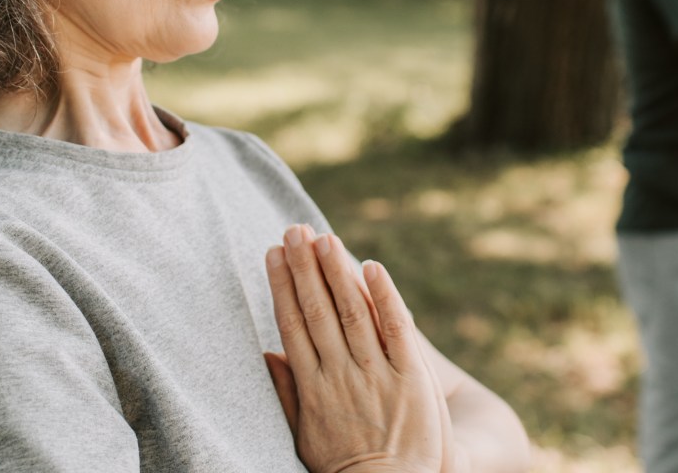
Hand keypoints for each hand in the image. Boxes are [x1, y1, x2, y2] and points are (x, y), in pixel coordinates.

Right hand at [263, 224, 453, 472]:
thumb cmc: (344, 467)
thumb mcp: (303, 435)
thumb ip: (286, 393)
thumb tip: (266, 353)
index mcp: (312, 386)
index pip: (292, 324)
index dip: (282, 285)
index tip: (274, 253)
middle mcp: (341, 374)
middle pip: (317, 311)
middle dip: (304, 267)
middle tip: (294, 229)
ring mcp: (376, 375)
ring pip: (352, 312)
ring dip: (336, 272)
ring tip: (324, 238)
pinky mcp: (411, 378)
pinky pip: (397, 330)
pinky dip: (385, 297)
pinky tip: (372, 267)